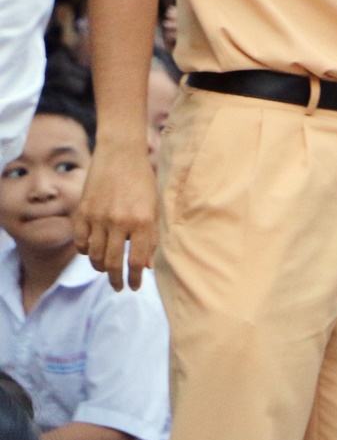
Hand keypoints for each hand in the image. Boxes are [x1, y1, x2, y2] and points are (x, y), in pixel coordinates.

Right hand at [73, 142, 157, 290]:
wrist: (120, 153)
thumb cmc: (143, 180)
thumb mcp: (154, 207)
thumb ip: (151, 237)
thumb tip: (147, 266)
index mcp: (143, 221)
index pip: (137, 261)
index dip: (135, 278)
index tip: (134, 286)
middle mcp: (120, 222)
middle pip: (113, 263)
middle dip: (116, 279)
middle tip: (119, 286)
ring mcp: (98, 217)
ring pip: (94, 256)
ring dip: (100, 267)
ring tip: (106, 269)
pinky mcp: (82, 212)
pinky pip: (80, 242)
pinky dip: (85, 251)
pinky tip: (92, 251)